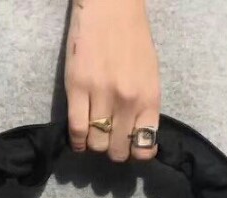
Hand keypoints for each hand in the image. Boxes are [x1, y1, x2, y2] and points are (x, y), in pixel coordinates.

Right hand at [64, 0, 160, 161]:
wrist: (111, 5)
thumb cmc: (132, 38)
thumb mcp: (150, 75)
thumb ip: (145, 106)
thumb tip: (138, 137)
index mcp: (149, 98)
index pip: (143, 146)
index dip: (135, 154)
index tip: (128, 149)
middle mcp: (127, 100)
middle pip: (117, 150)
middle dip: (112, 150)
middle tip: (107, 140)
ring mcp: (102, 94)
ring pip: (96, 143)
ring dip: (93, 144)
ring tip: (92, 133)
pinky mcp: (77, 87)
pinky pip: (76, 130)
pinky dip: (77, 141)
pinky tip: (78, 139)